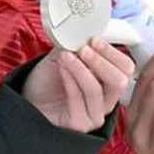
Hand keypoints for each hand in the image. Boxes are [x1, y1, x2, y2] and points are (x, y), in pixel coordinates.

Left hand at [20, 37, 135, 132]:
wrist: (28, 100)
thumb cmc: (47, 81)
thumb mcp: (64, 56)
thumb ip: (77, 45)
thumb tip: (85, 30)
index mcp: (109, 83)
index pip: (126, 68)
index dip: (113, 52)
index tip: (95, 39)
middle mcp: (106, 100)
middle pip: (120, 81)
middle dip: (102, 61)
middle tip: (84, 49)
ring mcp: (95, 114)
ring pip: (98, 89)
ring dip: (81, 69)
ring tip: (66, 56)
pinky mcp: (81, 123)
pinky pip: (79, 98)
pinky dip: (70, 79)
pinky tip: (61, 68)